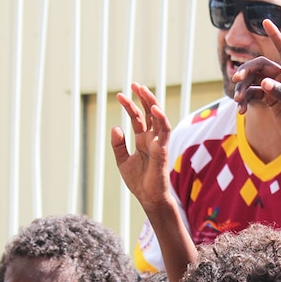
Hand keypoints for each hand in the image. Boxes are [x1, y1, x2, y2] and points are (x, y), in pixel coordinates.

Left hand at [111, 83, 171, 210]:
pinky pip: (164, 131)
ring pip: (158, 117)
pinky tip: (153, 109)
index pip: (137, 117)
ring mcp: (159, 142)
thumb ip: (118, 144)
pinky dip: (161, 119)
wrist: (148, 198)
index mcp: (143, 139)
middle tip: (134, 84)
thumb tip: (116, 127)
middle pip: (149, 113)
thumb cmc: (138, 181)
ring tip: (142, 90)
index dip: (129, 105)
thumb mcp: (122, 161)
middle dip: (143, 98)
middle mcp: (152, 138)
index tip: (120, 95)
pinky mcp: (163, 150)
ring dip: (151, 103)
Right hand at [232, 19, 280, 154]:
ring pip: (252, 81)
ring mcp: (274, 88)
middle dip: (246, 70)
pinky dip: (245, 100)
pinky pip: (252, 94)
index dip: (275, 36)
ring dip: (243, 89)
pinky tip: (241, 110)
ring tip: (238, 101)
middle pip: (259, 66)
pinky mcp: (268, 100)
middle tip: (236, 78)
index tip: (265, 21)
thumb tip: (264, 83)